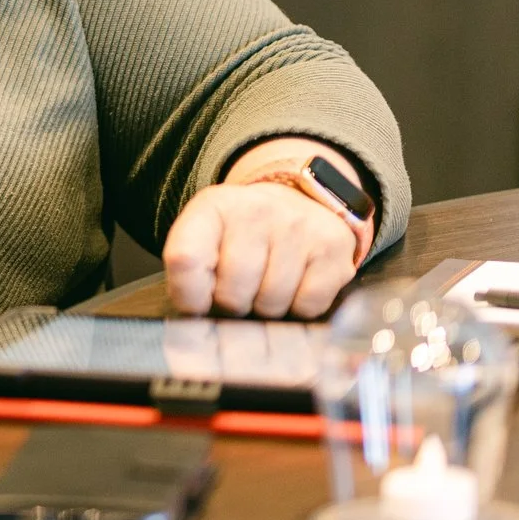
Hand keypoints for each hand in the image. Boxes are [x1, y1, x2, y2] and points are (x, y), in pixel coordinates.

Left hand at [162, 139, 360, 316]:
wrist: (299, 202)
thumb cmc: (243, 232)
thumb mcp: (205, 236)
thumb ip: (189, 272)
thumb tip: (193, 317)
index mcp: (213, 206)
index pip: (184, 260)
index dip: (188, 296)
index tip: (196, 306)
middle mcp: (256, 210)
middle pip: (232, 293)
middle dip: (232, 306)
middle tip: (238, 292)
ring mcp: (298, 227)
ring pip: (271, 304)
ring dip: (266, 308)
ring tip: (265, 286)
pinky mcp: (333, 247)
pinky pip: (308, 306)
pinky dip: (299, 308)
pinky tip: (295, 286)